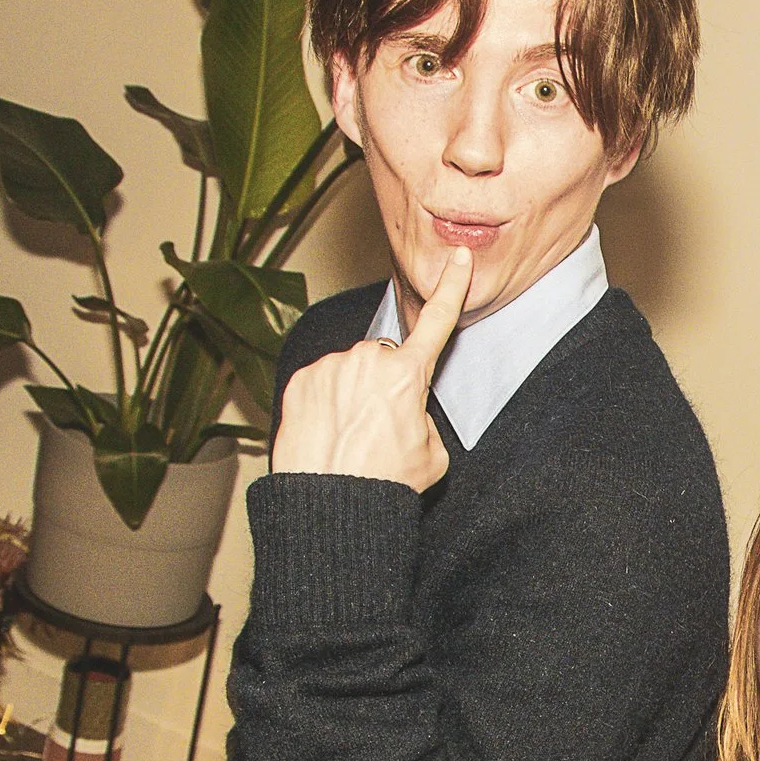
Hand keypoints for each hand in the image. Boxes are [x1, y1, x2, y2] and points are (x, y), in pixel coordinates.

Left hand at [270, 245, 472, 490]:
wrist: (331, 502)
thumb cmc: (384, 482)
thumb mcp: (431, 454)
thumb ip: (423, 417)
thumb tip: (404, 410)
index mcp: (407, 375)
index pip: (437, 322)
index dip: (451, 288)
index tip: (458, 258)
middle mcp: (368, 360)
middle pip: (385, 360)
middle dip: (385, 384)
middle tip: (380, 428)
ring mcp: (330, 367)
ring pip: (350, 372)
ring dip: (353, 395)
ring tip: (351, 437)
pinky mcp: (301, 380)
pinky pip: (322, 382)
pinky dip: (326, 403)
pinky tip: (328, 433)